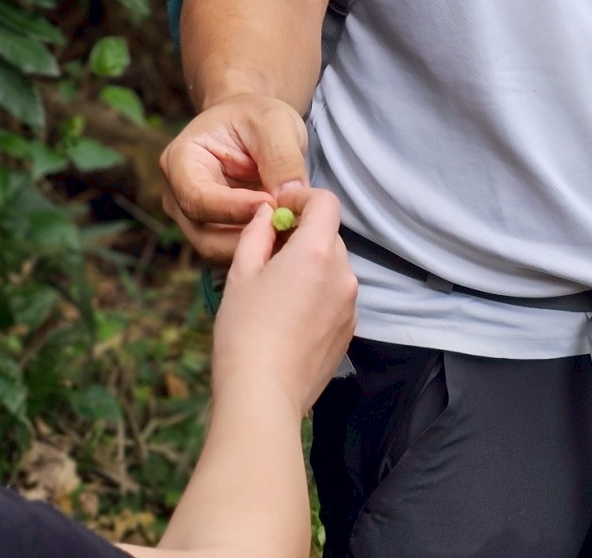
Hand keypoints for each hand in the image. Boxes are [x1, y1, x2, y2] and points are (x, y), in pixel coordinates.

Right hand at [160, 93, 310, 260]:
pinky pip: (236, 253)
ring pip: (220, 251)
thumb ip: (281, 158)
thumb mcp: (275, 123)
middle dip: (249, 237)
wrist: (252, 126)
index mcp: (180, 160)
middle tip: (289, 227)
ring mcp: (194, 221)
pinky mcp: (216, 235)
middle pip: (205, 235)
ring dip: (258, 249)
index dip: (233, 208)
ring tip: (294, 233)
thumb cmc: (256, 118)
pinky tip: (289, 238)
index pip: (197, 197)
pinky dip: (263, 251)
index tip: (271, 206)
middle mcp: (178, 196)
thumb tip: (289, 198)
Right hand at [210, 187, 356, 417]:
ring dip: (311, 265)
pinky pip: (336, 296)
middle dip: (303, 234)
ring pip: (333, 267)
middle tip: (269, 251)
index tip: (281, 208)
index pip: (326, 202)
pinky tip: (289, 315)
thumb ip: (257, 233)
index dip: (303, 197)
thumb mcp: (241, 272)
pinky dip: (318, 293)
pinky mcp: (349, 330)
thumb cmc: (245, 330)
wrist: (263, 394)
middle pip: (329, 235)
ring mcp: (350, 305)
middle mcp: (343, 274)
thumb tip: (268, 214)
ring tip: (276, 289)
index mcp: (317, 252)